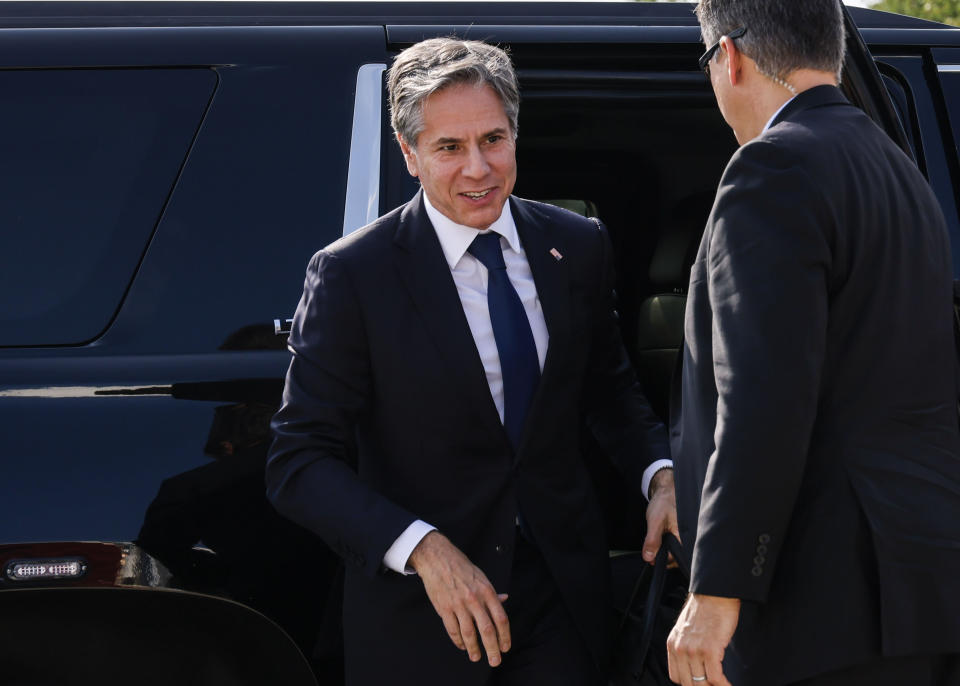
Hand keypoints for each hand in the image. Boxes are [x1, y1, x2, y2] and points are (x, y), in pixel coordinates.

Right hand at [408, 531, 510, 666]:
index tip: (506, 647)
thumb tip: (505, 599)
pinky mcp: (444, 608)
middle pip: (487, 630)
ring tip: (476, 657)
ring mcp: (458, 604)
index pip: (501, 618)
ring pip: (469, 633)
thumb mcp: (481, 576)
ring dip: (474, 648)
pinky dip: (458, 640)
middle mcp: (474, 599)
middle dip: (492, 649)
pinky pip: (453, 630)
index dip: (505, 636)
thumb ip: (492, 592)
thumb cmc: (461, 566)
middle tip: (495, 661)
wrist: (437, 558)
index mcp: (487, 591)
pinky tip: (462, 645)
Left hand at [644, 468, 678, 563]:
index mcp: (685, 536)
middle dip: (665, 555)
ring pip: (676, 551)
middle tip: (653, 550)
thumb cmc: (664, 502)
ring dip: (666, 549)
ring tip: (660, 538)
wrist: (667, 489)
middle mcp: (689, 538)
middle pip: (677, 556)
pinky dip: (668, 544)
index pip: (676, 558)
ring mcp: (687, 536)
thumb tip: (648, 557)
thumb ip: (652, 540)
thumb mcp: (655, 522)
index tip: (652, 559)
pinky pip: (676, 544)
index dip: (663, 560)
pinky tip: (664, 536)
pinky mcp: (683, 533)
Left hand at [667, 593, 739, 685]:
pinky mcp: (710, 650)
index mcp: (673, 644)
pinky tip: (728, 684)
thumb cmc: (704, 609)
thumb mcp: (685, 629)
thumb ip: (685, 646)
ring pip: (702, 683)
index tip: (700, 684)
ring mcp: (694, 650)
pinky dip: (723, 684)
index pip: (675, 677)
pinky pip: (715, 677)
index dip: (689, 684)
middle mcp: (680, 649)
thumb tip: (693, 665)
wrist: (714, 594)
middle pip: (688, 683)